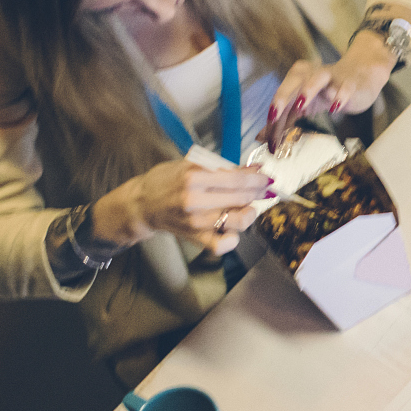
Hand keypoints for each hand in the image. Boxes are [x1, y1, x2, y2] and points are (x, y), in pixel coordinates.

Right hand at [93, 160, 273, 253]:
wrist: (142, 204)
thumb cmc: (166, 181)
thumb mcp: (191, 165)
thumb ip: (223, 168)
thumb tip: (255, 168)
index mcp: (193, 177)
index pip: (237, 179)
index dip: (258, 178)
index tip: (267, 177)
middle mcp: (195, 201)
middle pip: (241, 198)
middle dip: (258, 192)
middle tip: (262, 189)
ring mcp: (196, 222)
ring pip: (238, 221)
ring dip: (249, 213)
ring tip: (247, 206)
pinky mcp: (195, 237)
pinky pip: (221, 245)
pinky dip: (232, 239)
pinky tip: (232, 229)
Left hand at [260, 41, 395, 145]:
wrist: (360, 76)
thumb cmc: (327, 91)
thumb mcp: (304, 106)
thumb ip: (283, 120)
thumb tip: (261, 138)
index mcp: (297, 78)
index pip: (282, 98)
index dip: (274, 119)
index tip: (270, 142)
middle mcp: (312, 74)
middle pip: (294, 80)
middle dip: (282, 96)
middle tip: (273, 113)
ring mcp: (332, 77)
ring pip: (319, 77)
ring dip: (309, 89)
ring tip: (301, 104)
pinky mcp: (350, 83)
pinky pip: (345, 87)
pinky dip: (339, 96)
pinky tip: (335, 108)